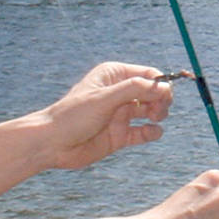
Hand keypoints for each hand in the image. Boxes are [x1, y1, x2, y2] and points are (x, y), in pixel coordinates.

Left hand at [42, 62, 173, 170]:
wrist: (52, 144)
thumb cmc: (73, 116)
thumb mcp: (105, 98)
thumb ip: (135, 89)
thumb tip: (164, 86)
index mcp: (113, 76)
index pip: (147, 74)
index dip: (160, 83)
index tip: (166, 96)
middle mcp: (118, 93)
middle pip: (152, 92)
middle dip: (161, 100)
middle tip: (158, 110)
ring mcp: (119, 114)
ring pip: (150, 111)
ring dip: (159, 114)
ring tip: (154, 119)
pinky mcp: (119, 135)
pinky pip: (144, 132)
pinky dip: (152, 132)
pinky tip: (151, 132)